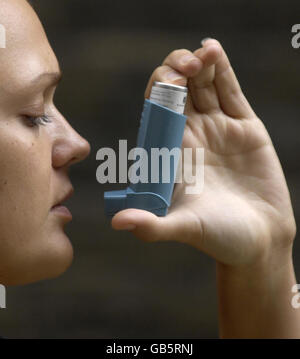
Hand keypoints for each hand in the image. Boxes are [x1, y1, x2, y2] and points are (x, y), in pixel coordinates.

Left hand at [111, 38, 295, 266]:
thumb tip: (117, 223)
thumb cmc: (219, 237)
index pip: (155, 110)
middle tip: (186, 68)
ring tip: (203, 54)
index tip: (168, 85)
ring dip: (199, 63)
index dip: (158, 91)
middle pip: (176, 90)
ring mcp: (217, 129)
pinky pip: (230, 92)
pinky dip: (222, 70)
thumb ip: (153, 226)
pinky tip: (214, 51)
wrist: (259, 241)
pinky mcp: (244, 128)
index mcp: (170, 152)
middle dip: (176, 70)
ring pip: (203, 85)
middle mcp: (190, 136)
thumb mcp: (186, 228)